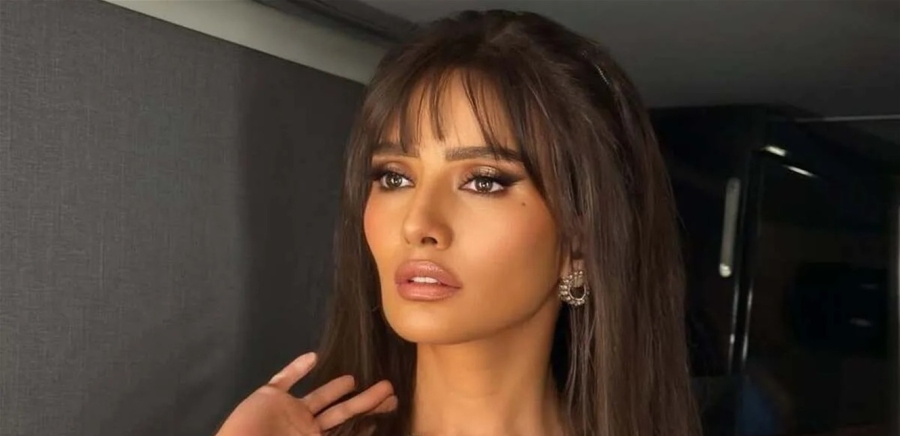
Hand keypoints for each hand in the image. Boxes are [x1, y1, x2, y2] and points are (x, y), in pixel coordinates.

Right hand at [215, 352, 396, 435]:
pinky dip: (296, 368)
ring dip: (337, 386)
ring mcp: (288, 410)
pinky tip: (313, 357)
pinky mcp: (270, 397)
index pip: (348, 430)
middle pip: (342, 412)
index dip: (367, 421)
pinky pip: (284, 379)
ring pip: (319, 395)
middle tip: (390, 389)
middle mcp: (305, 426)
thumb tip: (366, 431)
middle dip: (366, 401)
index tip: (389, 409)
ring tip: (356, 378)